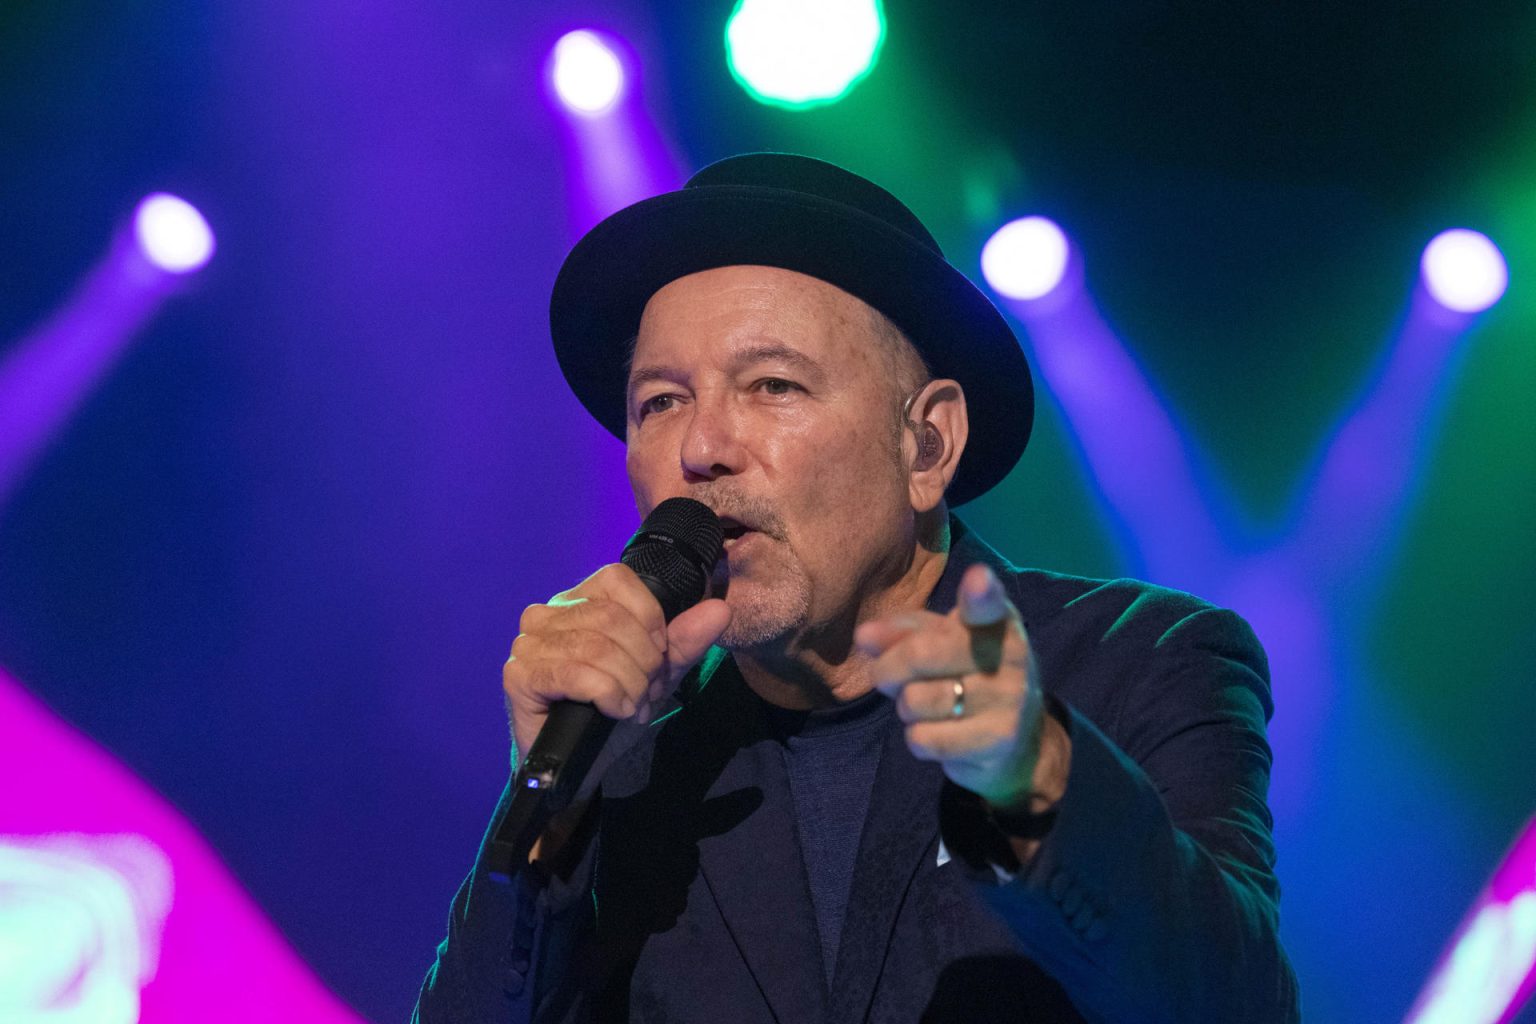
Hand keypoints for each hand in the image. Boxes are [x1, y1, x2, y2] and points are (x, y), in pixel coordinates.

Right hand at [503, 564, 731, 760]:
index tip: (658, 658)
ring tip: (630, 705)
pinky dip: (607, 694)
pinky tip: (613, 710)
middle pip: (613, 618)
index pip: (619, 580)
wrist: (580, 766)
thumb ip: (685, 641)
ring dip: (628, 684)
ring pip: (598, 647)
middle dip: (644, 662)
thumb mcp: (658, 674)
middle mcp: (547, 614)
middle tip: (645, 693)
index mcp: (578, 601)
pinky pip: (576, 674)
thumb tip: (720, 609)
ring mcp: (529, 644)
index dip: (650, 620)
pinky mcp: (519, 675)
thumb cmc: (612, 712)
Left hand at [855, 563, 1066, 810]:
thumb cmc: (968, 676)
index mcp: (997, 622)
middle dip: (887, 669)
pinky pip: (924, 738)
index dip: (980, 592)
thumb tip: (864, 635)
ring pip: (916, 700)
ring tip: (925, 705)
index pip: (987, 605)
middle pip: (921, 654)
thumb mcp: (940, 644)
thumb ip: (902, 632)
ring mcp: (1010, 700)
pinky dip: (918, 738)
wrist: (1018, 742)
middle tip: (885, 676)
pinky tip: (937, 732)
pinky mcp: (999, 740)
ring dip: (905, 706)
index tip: (977, 579)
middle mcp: (1011, 656)